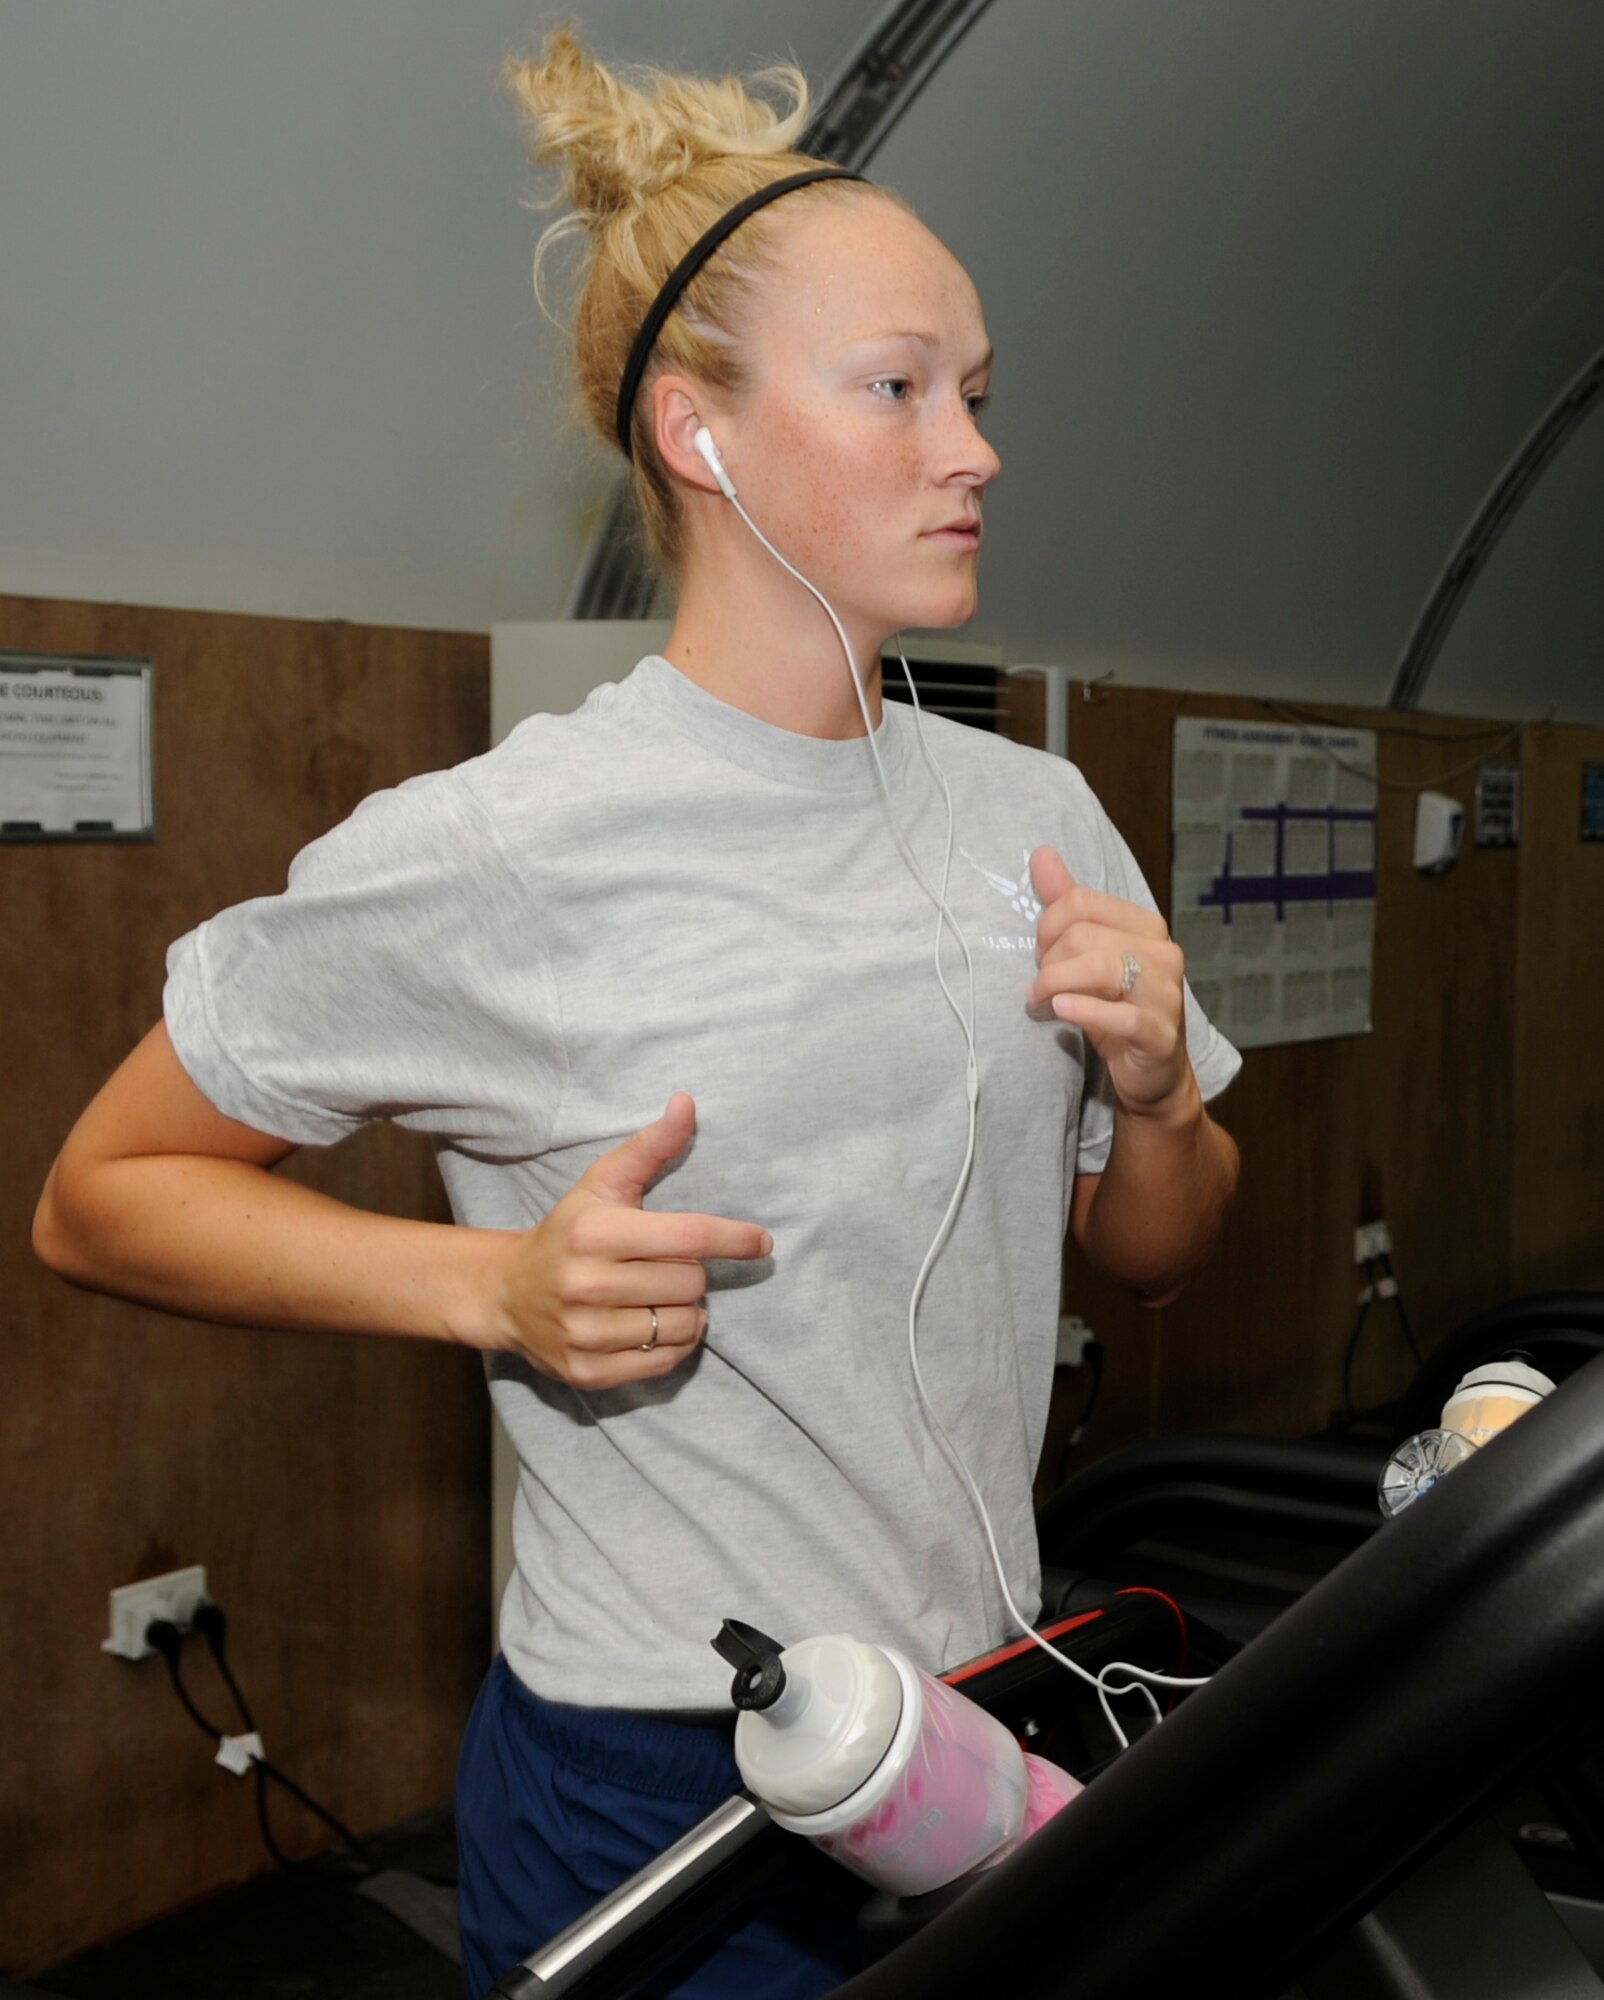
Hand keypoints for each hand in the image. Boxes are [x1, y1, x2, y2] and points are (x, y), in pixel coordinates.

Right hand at [487, 1093, 770, 1388]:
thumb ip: (650, 1146)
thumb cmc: (569, 1232)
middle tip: (665, 1266)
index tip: (762, 1241)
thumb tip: (687, 1103)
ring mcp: (586, 1333)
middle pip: (691, 1282)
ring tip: (658, 1296)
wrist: (507, 1293)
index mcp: (596, 1232)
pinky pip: (665, 1361)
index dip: (733, 1238)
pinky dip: (673, 1343)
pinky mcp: (588, 1371)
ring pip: (683, 1324)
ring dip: (686, 1310)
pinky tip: (651, 1324)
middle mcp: (588, 1283)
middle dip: (691, 1272)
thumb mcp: (603, 1183)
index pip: (688, 1237)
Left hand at [1026, 847, 1194, 1117]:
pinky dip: (1084, 1010)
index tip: (1039, 954)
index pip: (1082, 901)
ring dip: (1055, 984)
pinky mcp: (1161, 1034)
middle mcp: (1163, 954)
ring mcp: (1166, 994)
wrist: (1152, 1076)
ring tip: (1040, 1000)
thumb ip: (1067, 905)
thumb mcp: (1089, 955)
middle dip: (1048, 960)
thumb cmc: (1115, 1010)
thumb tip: (1041, 853)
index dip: (1047, 925)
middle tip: (1039, 986)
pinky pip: (1120, 1014)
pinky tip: (1062, 1011)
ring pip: (1100, 968)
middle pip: (1084, 935)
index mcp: (1146, 927)